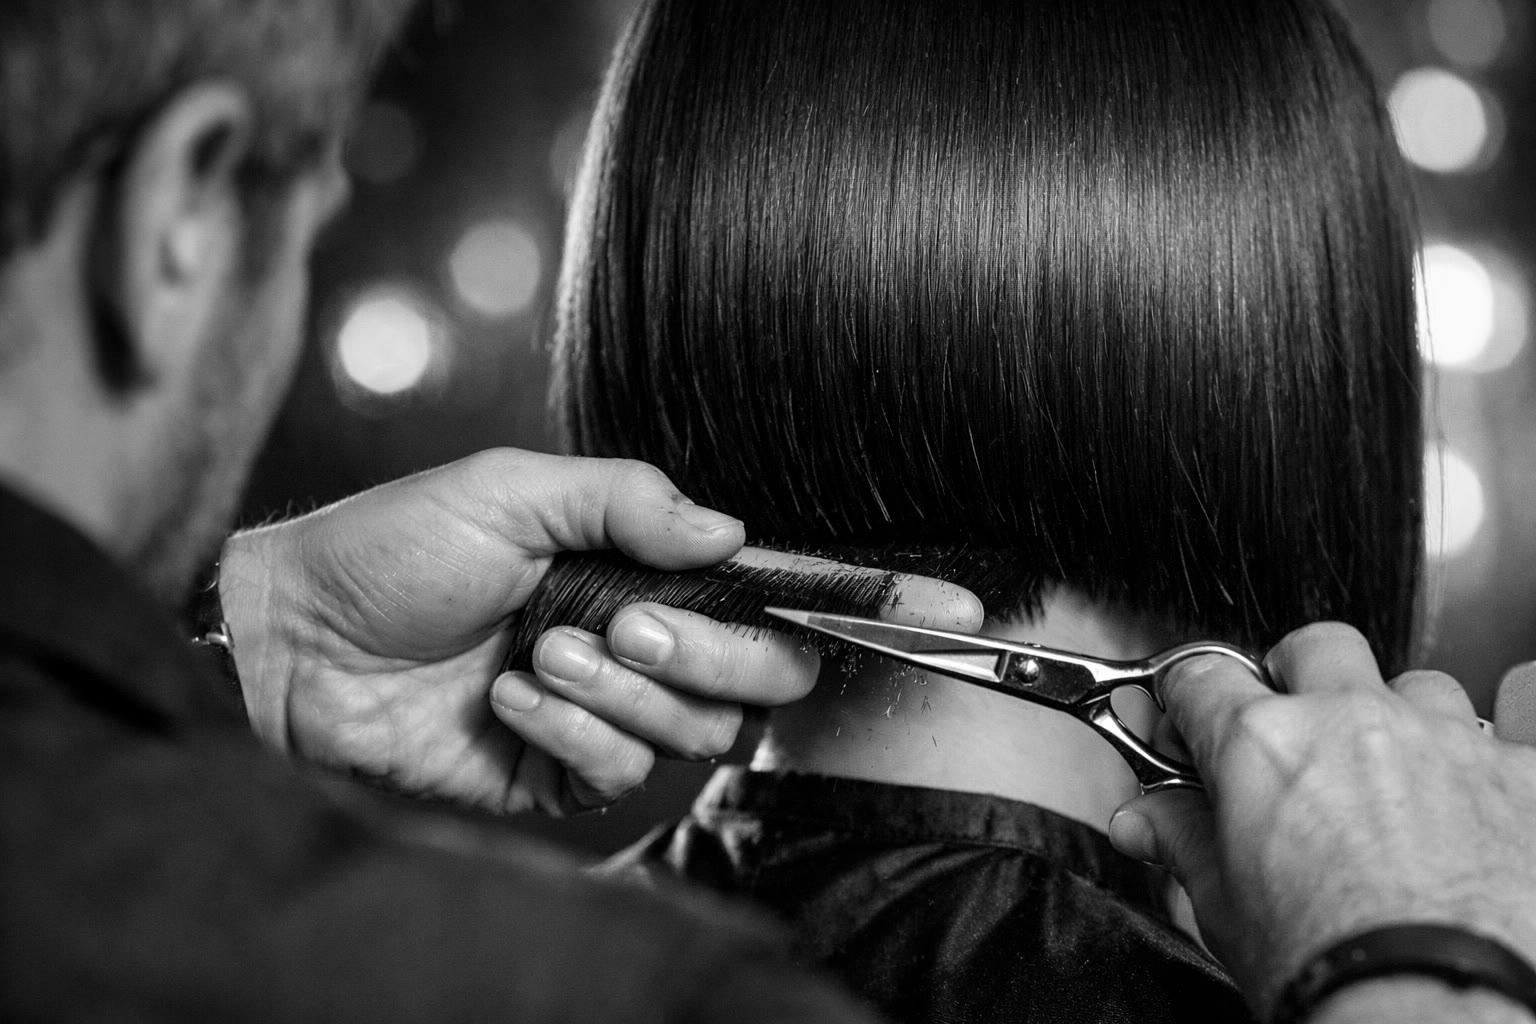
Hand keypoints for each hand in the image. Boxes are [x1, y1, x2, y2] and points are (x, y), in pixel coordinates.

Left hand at [219, 448, 980, 815]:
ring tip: (540, 648)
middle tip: (627, 619)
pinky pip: (624, 772)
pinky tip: (510, 697)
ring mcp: (609, 714)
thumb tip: (731, 532)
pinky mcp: (567, 775)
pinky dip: (573, 730)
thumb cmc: (396, 547)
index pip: (772, 588)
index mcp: (643, 567)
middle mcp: (643, 641)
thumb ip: (632, 501)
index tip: (947, 605)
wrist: (299, 642)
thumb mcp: (512, 490)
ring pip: (698, 729)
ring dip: (623, 689)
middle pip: (761, 674)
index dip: (858, 598)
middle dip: (707, 651)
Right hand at [1107, 623, 1535, 1017]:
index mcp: (1262, 744)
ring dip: (1397, 717)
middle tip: (1291, 729)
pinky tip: (1473, 789)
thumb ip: (1183, 841)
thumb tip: (1144, 821)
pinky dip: (1491, 751)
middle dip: (1297, 677)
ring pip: (1416, 686)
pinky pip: (1514, 721)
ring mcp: (1444, 741)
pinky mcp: (1521, 776)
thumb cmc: (1327, 967)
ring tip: (1391, 776)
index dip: (1187, 700)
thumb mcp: (1223, 907)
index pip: (1201, 678)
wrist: (1434, 1009)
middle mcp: (1352, 722)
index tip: (1188, 725)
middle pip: (1317, 649)